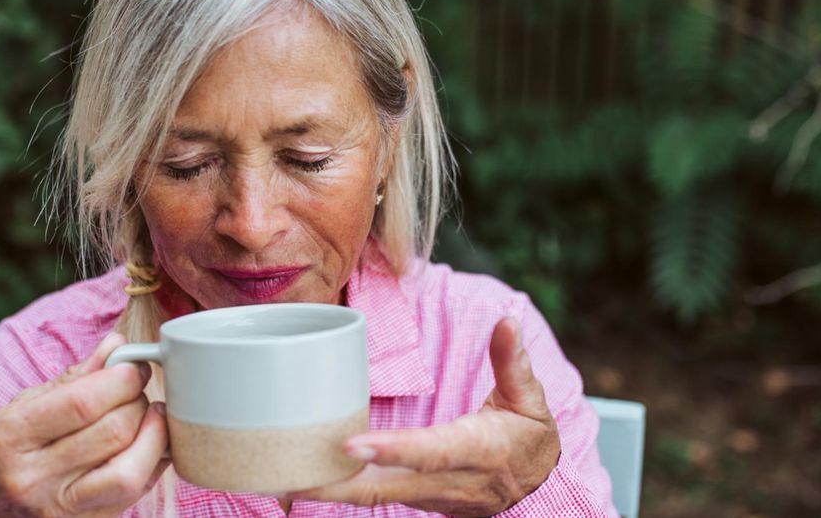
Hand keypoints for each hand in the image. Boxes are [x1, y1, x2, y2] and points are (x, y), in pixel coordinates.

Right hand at [0, 332, 169, 517]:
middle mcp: (34, 477)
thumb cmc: (4, 449)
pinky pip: (136, 493)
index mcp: (12, 436)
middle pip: (112, 433)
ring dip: (154, 435)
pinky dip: (152, 462)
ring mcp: (60, 508)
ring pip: (130, 472)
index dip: (120, 380)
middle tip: (137, 389)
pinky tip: (148, 443)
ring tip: (151, 415)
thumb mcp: (24, 405)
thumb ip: (74, 378)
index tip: (132, 367)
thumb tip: (117, 345)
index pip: (82, 403)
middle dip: (137, 401)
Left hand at [288, 317, 559, 516]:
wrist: (537, 492)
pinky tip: (305, 479)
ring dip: (330, 491)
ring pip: (375, 497)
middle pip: (388, 488)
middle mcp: (448, 481)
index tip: (351, 444)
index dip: (393, 451)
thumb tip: (507, 322)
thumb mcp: (530, 400)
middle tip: (293, 476)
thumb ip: (512, 362)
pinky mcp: (416, 500)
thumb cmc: (529, 438)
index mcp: (477, 450)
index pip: (430, 453)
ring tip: (283, 477)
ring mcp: (430, 498)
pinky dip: (339, 492)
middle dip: (340, 485)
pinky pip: (374, 497)